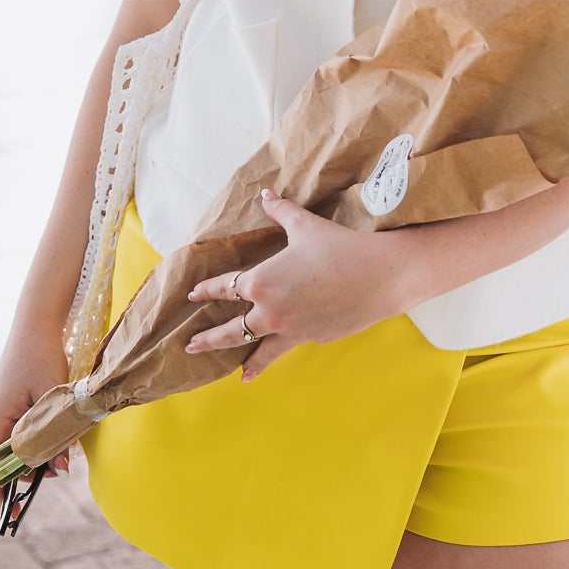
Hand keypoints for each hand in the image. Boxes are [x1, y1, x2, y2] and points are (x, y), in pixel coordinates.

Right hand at [0, 323, 71, 526]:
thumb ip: (55, 437)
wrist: (35, 324)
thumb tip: (60, 472)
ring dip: (29, 454)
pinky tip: (49, 434)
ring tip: (58, 453)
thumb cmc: (44, 359)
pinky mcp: (1, 401)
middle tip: (56, 472)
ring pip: (7, 444)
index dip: (5, 491)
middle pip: (1, 459)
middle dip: (25, 472)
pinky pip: (11, 430)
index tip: (14, 513)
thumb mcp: (53, 401)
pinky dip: (28, 438)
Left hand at [185, 186, 405, 379]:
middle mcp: (270, 311)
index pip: (225, 288)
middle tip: (190, 345)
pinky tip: (263, 367)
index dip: (207, 290)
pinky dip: (271, 359)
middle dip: (208, 338)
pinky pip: (284, 348)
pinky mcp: (311, 338)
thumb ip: (280, 211)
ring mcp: (290, 329)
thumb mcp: (305, 225)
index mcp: (261, 282)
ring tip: (232, 373)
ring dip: (240, 360)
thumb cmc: (339, 247)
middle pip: (230, 329)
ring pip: (256, 349)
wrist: (378, 277)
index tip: (193, 295)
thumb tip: (265, 195)